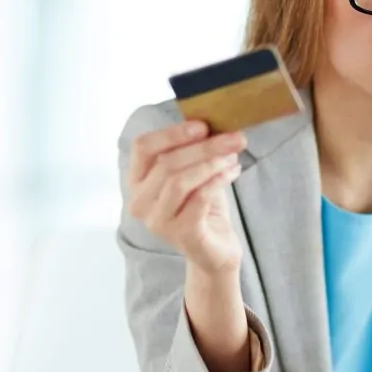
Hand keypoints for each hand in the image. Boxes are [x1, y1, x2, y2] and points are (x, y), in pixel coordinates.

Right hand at [127, 120, 246, 273]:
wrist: (214, 250)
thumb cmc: (202, 207)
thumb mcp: (193, 173)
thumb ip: (192, 151)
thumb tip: (210, 121)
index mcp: (137, 182)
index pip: (142, 147)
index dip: (172, 133)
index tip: (203, 125)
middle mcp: (140, 203)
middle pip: (167, 163)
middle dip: (204, 146)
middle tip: (235, 138)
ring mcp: (158, 221)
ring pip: (179, 181)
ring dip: (211, 163)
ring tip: (233, 156)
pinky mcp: (182, 234)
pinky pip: (199, 199)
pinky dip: (218, 181)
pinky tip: (233, 171)